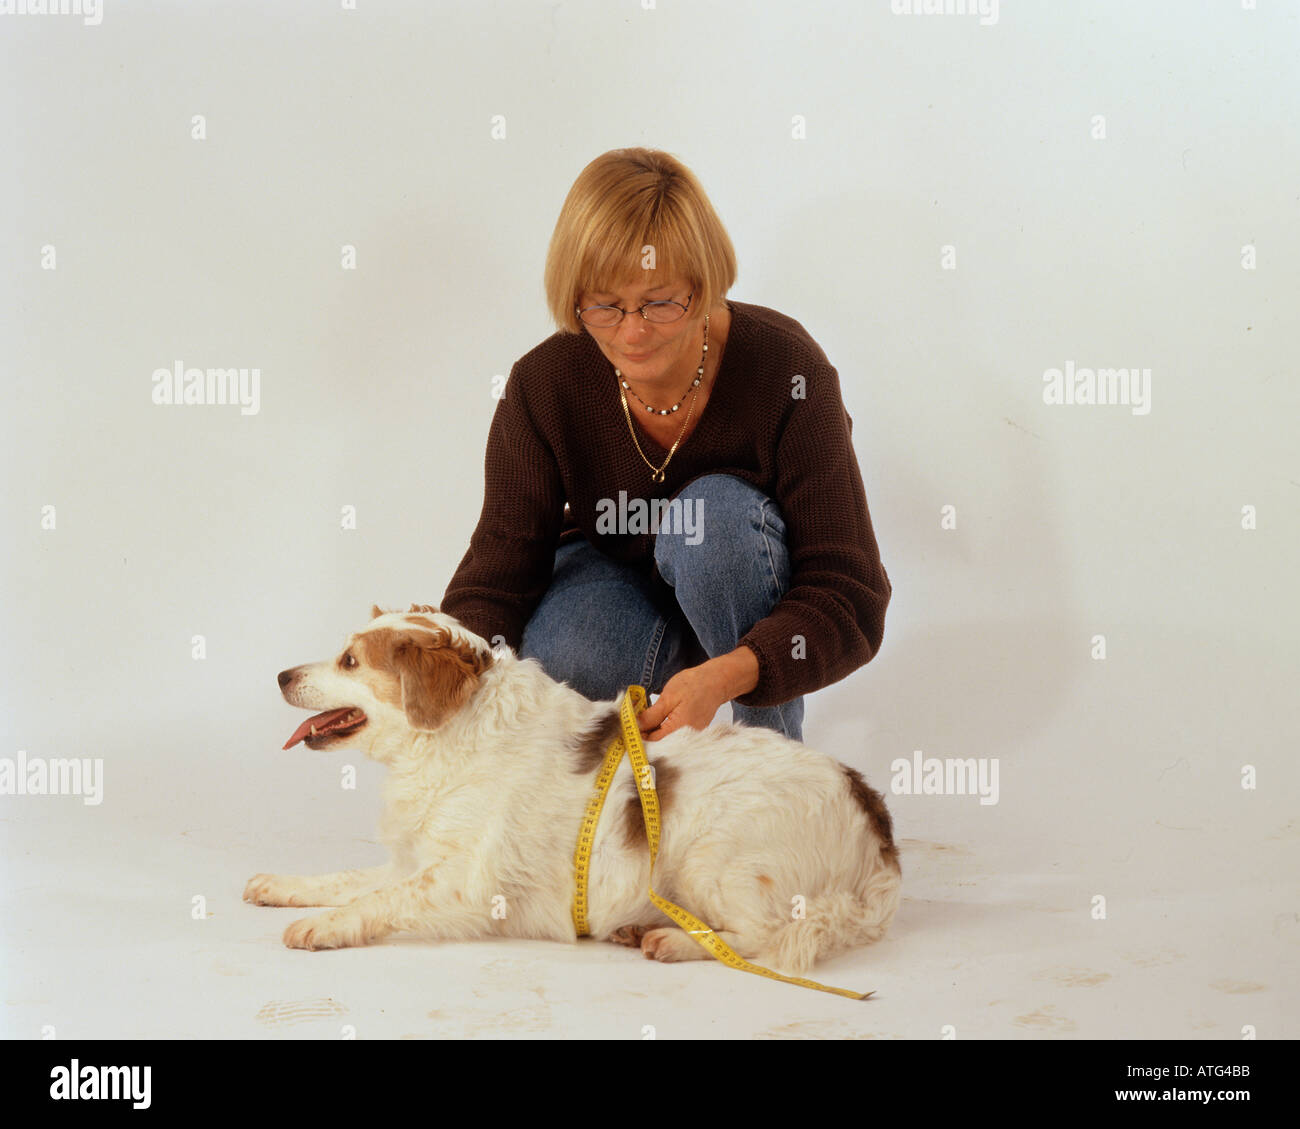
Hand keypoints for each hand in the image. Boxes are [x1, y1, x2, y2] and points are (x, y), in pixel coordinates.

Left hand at [636, 646, 758, 741]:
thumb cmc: (694, 685)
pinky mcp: (693, 731)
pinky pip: (674, 734)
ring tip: (642, 718)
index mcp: (680, 728)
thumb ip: (651, 715)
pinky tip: (655, 720)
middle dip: (644, 734)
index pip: (653, 741)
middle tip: (631, 722)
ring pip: (666, 739)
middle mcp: (688, 736)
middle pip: (660, 742)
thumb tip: (635, 726)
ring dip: (653, 731)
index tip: (626, 727)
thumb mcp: (668, 698)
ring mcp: (692, 735)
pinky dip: (663, 729)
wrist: (716, 681)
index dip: (638, 735)